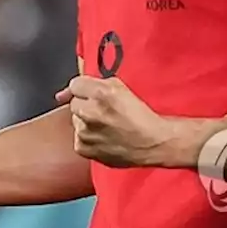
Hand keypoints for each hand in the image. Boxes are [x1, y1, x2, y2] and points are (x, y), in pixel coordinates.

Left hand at [57, 76, 172, 167]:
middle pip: (74, 103)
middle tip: (103, 111)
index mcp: (100, 94)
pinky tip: (104, 137)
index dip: (85, 89)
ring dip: (86, 121)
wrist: (152, 143)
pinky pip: (78, 137)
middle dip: (86, 105)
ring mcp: (85, 132)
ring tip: (106, 126)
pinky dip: (88, 137)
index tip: (91, 94)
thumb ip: (97, 81)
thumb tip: (81, 80)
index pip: (75, 84)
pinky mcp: (83, 148)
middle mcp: (90, 112)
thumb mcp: (121, 88)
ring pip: (76, 120)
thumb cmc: (141, 117)